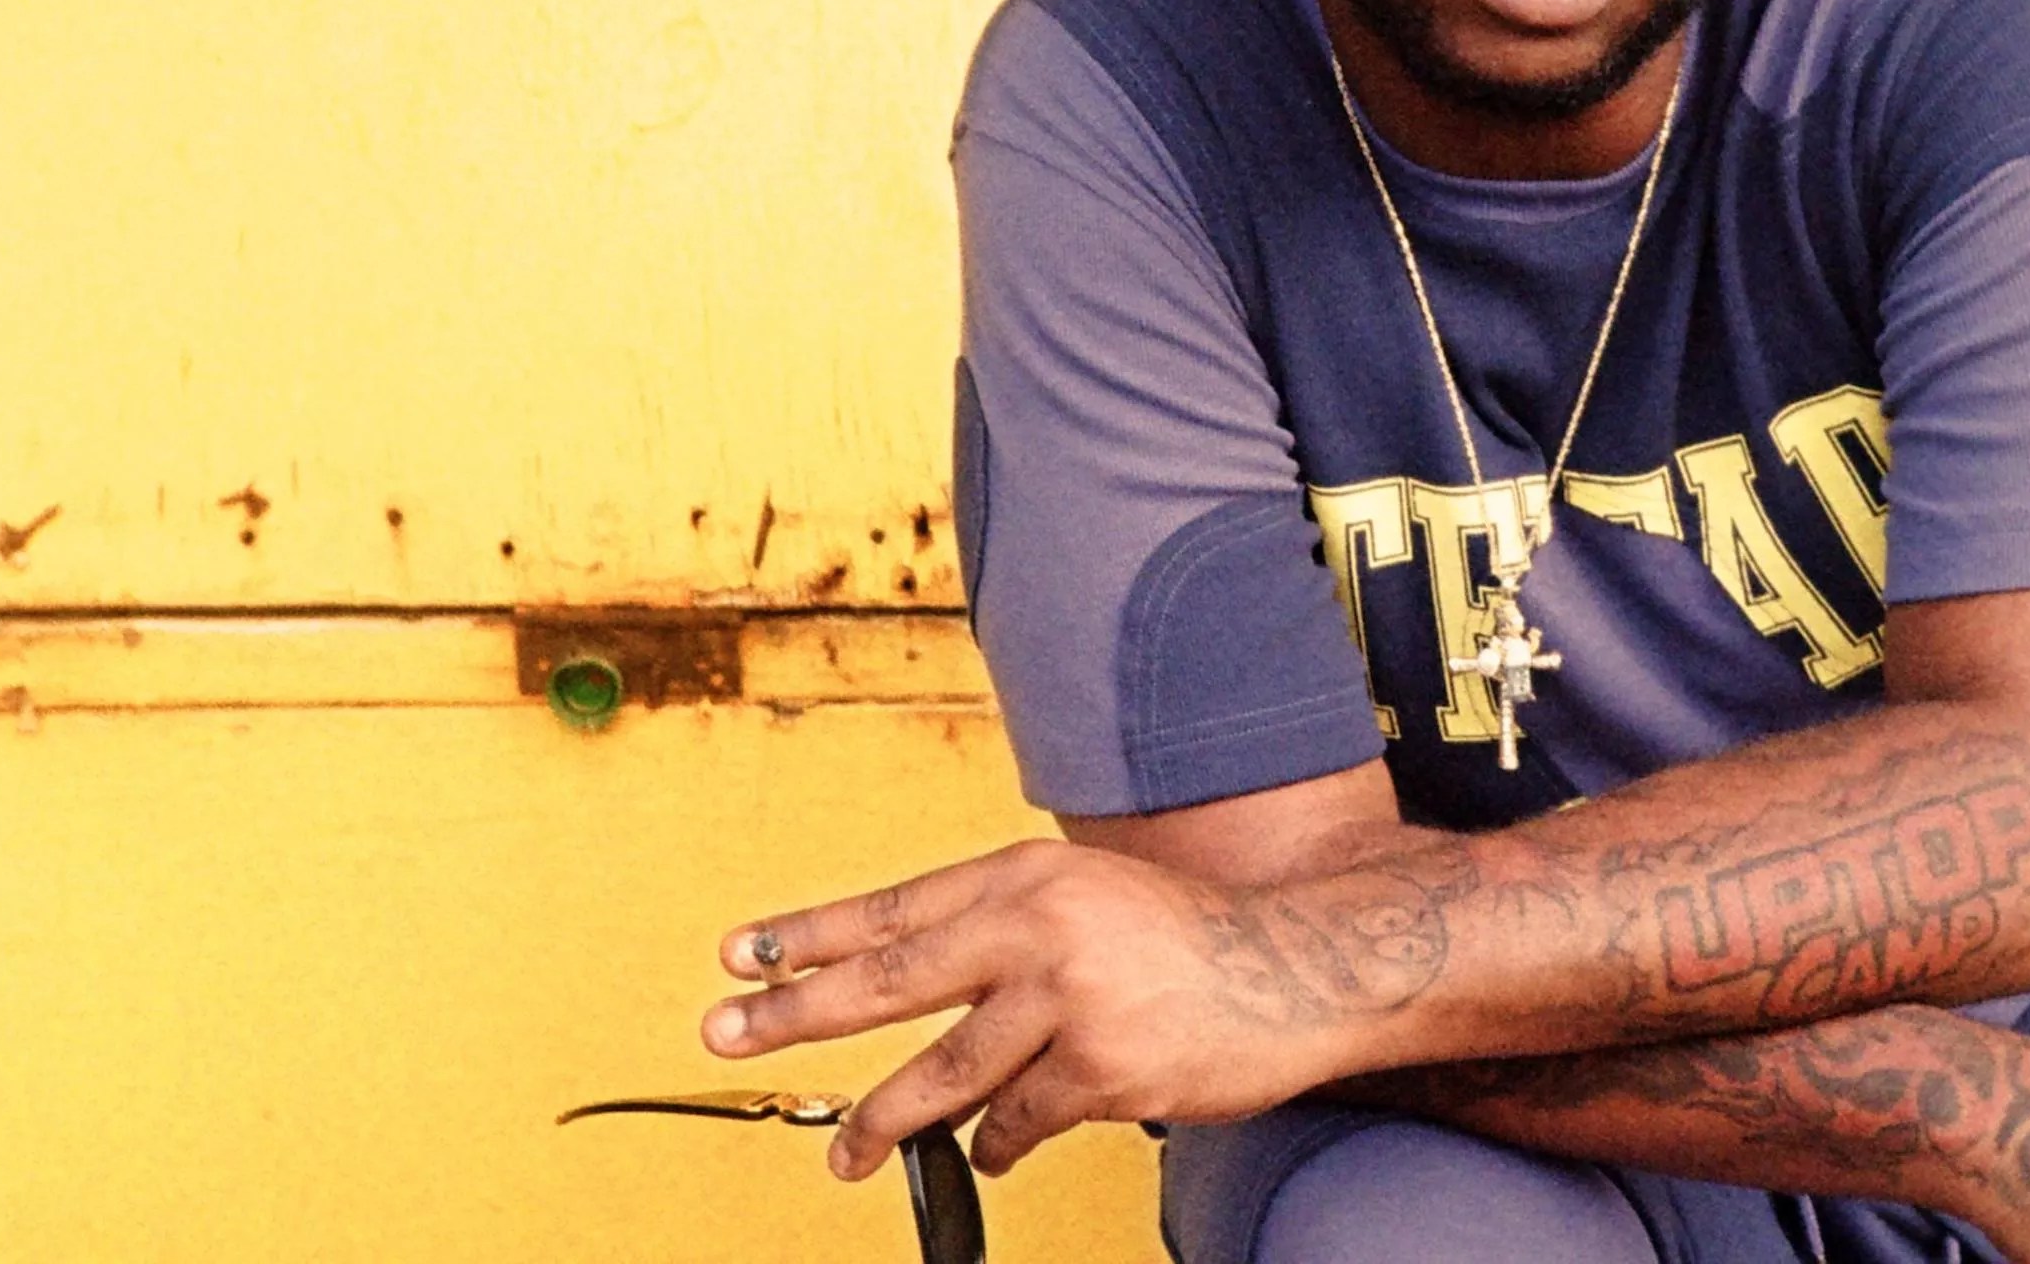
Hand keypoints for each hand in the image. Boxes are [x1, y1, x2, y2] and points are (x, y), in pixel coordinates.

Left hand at [701, 840, 1457, 1178]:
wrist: (1302, 966)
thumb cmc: (1194, 939)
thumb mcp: (1092, 899)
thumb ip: (1010, 934)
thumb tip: (920, 980)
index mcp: (1029, 876)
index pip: (895, 907)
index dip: (811, 935)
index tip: (742, 955)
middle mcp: (1038, 926)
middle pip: (888, 978)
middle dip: (794, 1014)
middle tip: (726, 1032)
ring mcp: (1067, 998)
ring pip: (942, 1075)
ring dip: (883, 1123)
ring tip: (847, 1154)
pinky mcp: (1099, 1067)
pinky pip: (1017, 1122)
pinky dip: (998, 1142)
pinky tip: (992, 1149)